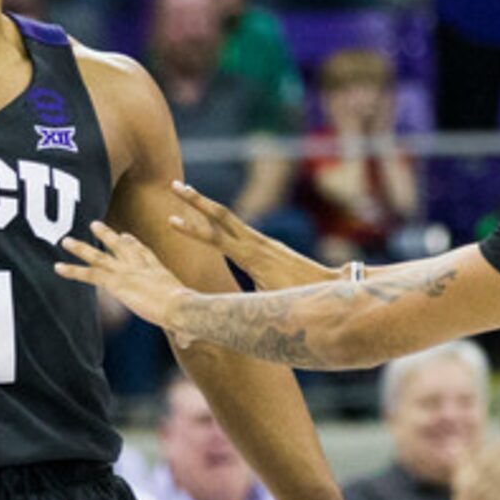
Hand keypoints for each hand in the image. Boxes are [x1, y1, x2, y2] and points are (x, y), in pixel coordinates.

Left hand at [55, 220, 190, 325]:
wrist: (182, 307)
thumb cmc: (189, 315)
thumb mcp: (185, 321)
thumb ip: (183, 332)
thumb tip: (188, 341)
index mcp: (160, 272)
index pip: (144, 253)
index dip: (134, 244)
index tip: (126, 236)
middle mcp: (141, 267)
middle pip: (120, 247)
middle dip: (107, 236)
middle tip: (95, 225)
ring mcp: (127, 272)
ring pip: (99, 257)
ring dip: (81, 249)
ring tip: (65, 241)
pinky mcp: (116, 283)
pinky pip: (89, 275)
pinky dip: (72, 271)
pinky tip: (57, 267)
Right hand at [166, 181, 334, 289]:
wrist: (329, 285)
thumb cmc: (298, 300)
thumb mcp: (269, 304)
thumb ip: (247, 303)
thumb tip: (227, 315)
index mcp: (253, 258)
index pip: (216, 239)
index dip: (193, 230)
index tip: (171, 220)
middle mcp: (257, 243)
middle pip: (221, 215)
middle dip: (196, 200)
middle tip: (174, 185)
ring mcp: (263, 241)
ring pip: (229, 217)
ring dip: (206, 205)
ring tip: (188, 191)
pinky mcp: (268, 244)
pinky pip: (239, 227)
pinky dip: (221, 218)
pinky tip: (212, 214)